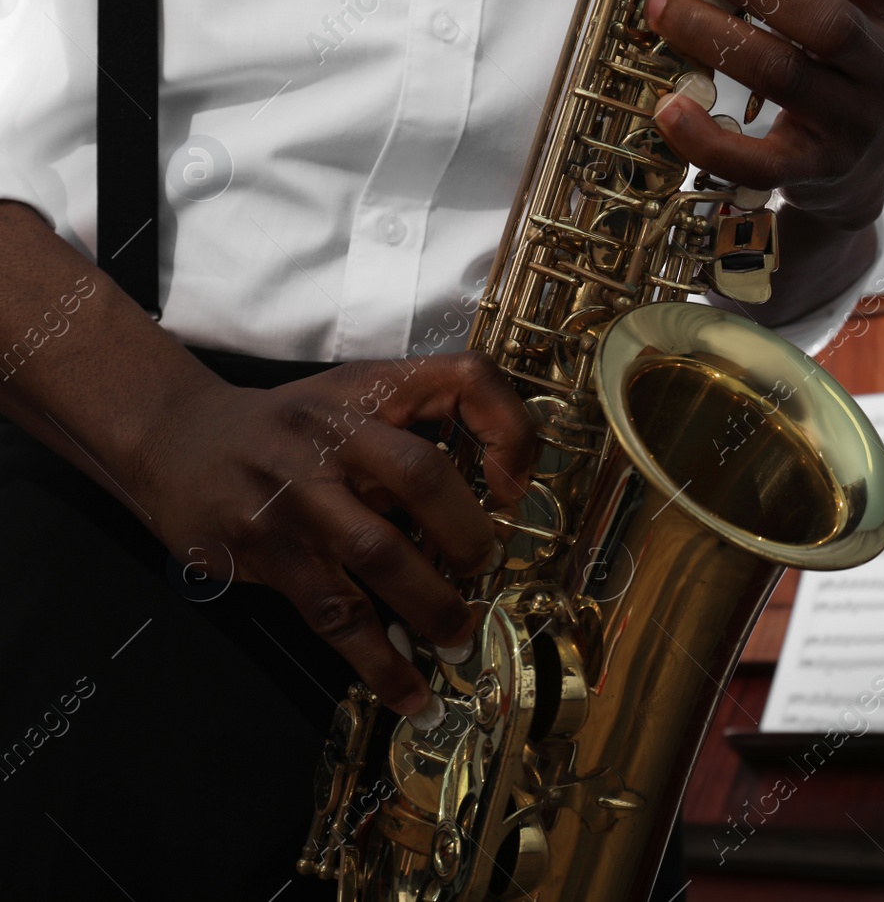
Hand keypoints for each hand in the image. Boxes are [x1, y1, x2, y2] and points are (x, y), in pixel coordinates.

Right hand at [140, 353, 535, 717]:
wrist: (179, 439)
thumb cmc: (296, 427)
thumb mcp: (361, 396)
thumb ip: (428, 423)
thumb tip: (504, 497)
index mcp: (375, 388)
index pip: (464, 379)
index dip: (508, 429)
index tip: (515, 485)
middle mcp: (334, 434)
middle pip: (420, 474)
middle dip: (467, 532)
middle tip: (481, 566)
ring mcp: (296, 493)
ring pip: (378, 552)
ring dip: (432, 605)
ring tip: (458, 637)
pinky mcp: (265, 550)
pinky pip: (333, 613)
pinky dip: (378, 661)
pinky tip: (409, 692)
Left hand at [645, 0, 883, 231]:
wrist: (861, 182)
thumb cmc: (844, 83)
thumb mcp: (854, 18)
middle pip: (824, 18)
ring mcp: (856, 125)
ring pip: (786, 75)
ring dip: (717, 37)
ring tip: (664, 9)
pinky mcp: (819, 175)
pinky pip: (760, 161)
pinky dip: (709, 136)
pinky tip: (671, 107)